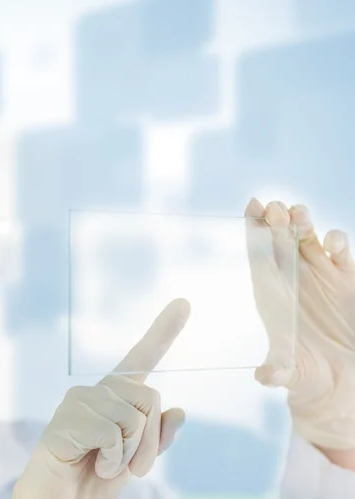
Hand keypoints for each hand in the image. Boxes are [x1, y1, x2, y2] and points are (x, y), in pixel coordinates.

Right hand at [13, 299, 189, 498]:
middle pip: (150, 398)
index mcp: (113, 396)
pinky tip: (91, 462)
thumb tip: (178, 411)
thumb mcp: (133, 459)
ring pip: (134, 418)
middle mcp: (95, 390)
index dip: (164, 331)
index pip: (141, 358)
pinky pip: (113, 434)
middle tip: (130, 466)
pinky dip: (111, 459)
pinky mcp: (66, 418)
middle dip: (149, 442)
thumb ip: (155, 437)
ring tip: (104, 464)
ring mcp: (78, 401)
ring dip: (129, 455)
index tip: (184, 304)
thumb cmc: (91, 477)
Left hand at [246, 198, 354, 451]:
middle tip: (275, 206)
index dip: (253, 230)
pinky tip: (332, 244)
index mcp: (270, 293)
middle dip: (276, 220)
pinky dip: (337, 243)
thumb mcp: (291, 373)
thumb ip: (279, 371)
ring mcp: (319, 276)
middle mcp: (292, 279)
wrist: (338, 381)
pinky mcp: (346, 280)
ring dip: (304, 222)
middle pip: (280, 239)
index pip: (258, 254)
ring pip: (308, 238)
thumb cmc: (306, 375)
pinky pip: (339, 253)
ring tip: (300, 214)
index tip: (251, 205)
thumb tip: (264, 377)